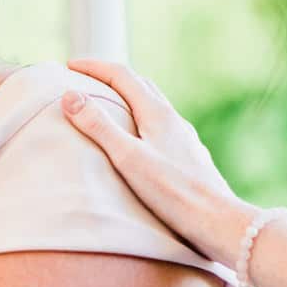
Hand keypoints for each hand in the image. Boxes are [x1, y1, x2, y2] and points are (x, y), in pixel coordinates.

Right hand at [60, 59, 254, 266]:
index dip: (94, 67)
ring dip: (128, 97)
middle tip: (86, 78)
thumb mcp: (127, 157)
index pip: (122, 76)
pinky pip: (162, 126)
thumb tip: (70, 95)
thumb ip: (98, 126)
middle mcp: (174, 120)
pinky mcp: (189, 157)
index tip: (69, 65)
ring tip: (108, 105)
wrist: (218, 221)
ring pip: (154, 105)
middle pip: (141, 85)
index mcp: (158, 113)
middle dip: (111, 76)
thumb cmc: (172, 192)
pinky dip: (141, 119)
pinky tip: (139, 139)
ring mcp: (184, 138)